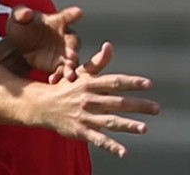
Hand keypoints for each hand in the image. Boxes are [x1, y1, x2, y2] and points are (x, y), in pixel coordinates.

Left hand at [5, 4, 80, 79]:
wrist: (17, 46)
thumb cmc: (21, 26)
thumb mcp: (17, 18)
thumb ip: (21, 13)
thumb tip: (28, 13)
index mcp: (56, 21)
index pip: (66, 16)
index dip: (72, 14)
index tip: (78, 12)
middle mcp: (64, 37)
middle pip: (74, 42)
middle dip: (74, 49)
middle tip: (72, 56)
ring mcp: (64, 52)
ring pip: (72, 60)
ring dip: (71, 67)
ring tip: (69, 75)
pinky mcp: (59, 66)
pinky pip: (62, 72)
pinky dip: (59, 76)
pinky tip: (52, 80)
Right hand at [33, 41, 159, 157]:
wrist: (41, 103)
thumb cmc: (65, 86)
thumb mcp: (79, 73)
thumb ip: (98, 62)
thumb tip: (109, 46)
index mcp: (89, 83)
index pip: (113, 81)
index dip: (131, 82)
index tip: (148, 84)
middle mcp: (88, 99)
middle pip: (116, 102)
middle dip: (138, 105)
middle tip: (156, 108)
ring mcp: (85, 116)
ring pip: (110, 121)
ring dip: (127, 125)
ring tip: (144, 128)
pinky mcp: (81, 130)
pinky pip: (98, 139)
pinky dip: (111, 146)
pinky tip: (124, 152)